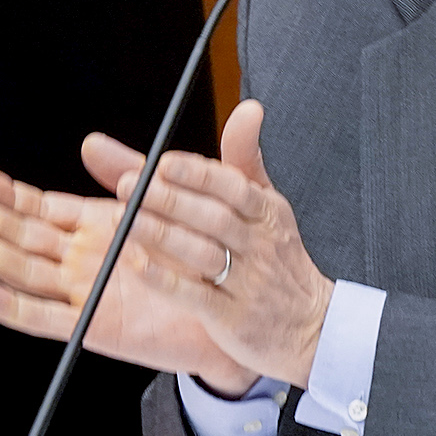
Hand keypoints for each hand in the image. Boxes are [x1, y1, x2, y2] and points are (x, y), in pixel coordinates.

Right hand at [0, 169, 256, 396]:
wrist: (234, 306)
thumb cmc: (205, 253)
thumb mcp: (171, 199)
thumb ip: (133, 171)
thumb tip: (90, 142)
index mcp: (97, 225)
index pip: (41, 207)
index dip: (8, 195)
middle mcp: (83, 258)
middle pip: (23, 236)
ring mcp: (83, 291)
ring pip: (25, 272)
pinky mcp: (92, 325)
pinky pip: (45, 317)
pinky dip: (13, 307)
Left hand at [93, 100, 334, 388]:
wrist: (312, 327)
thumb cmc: (278, 260)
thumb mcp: (269, 205)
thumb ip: (245, 158)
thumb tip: (248, 108)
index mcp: (268, 212)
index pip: (233, 186)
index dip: (197, 173)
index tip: (162, 162)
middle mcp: (260, 245)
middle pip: (213, 216)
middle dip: (169, 198)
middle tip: (128, 184)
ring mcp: (248, 283)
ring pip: (202, 253)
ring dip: (161, 234)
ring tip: (124, 219)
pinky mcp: (233, 318)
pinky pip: (196, 295)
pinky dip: (166, 279)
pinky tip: (138, 265)